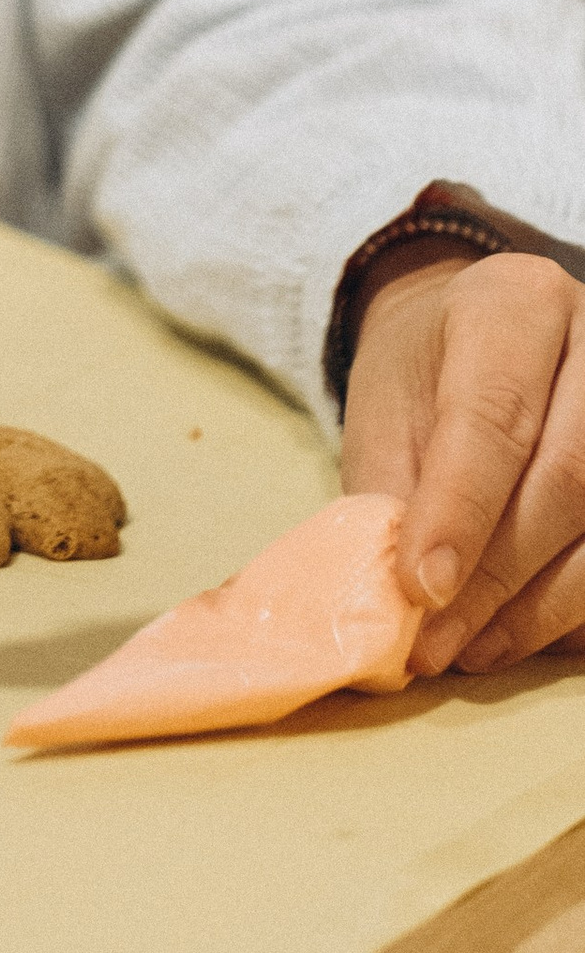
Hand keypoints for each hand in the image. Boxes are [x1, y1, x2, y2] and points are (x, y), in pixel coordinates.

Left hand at [341, 244, 584, 672]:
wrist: (475, 342)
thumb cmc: (426, 378)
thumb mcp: (386, 414)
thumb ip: (392, 499)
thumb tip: (400, 606)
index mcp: (514, 302)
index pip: (493, 414)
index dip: (460, 510)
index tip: (421, 590)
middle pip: (568, 476)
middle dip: (498, 576)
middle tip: (437, 642)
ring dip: (539, 607)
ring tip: (470, 650)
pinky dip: (572, 610)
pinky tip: (521, 636)